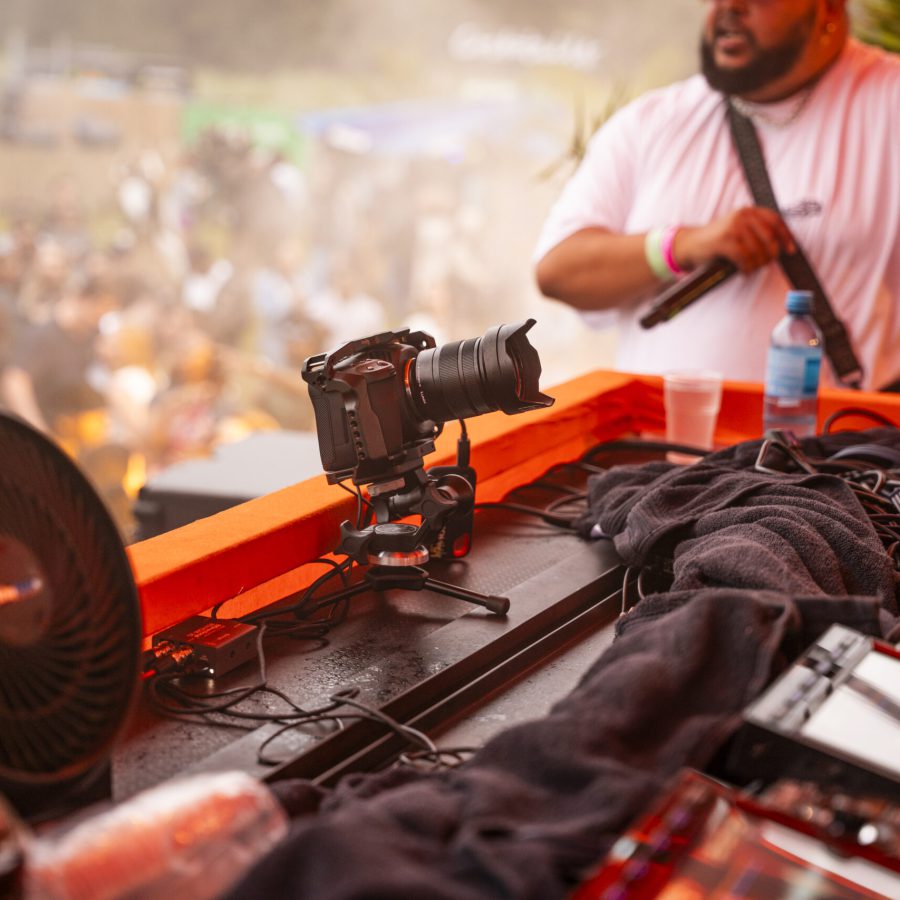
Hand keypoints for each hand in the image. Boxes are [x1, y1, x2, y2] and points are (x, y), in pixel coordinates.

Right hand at [673, 207, 795, 273]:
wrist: (691, 244)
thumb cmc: (717, 241)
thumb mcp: (737, 229)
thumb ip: (756, 231)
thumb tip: (779, 246)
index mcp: (748, 211)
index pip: (775, 221)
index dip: (786, 236)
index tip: (790, 250)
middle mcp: (742, 216)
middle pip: (769, 237)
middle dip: (770, 254)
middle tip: (766, 263)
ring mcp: (732, 227)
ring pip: (757, 250)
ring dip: (757, 264)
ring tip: (752, 268)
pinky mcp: (724, 241)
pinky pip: (744, 258)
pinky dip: (746, 268)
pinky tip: (743, 271)